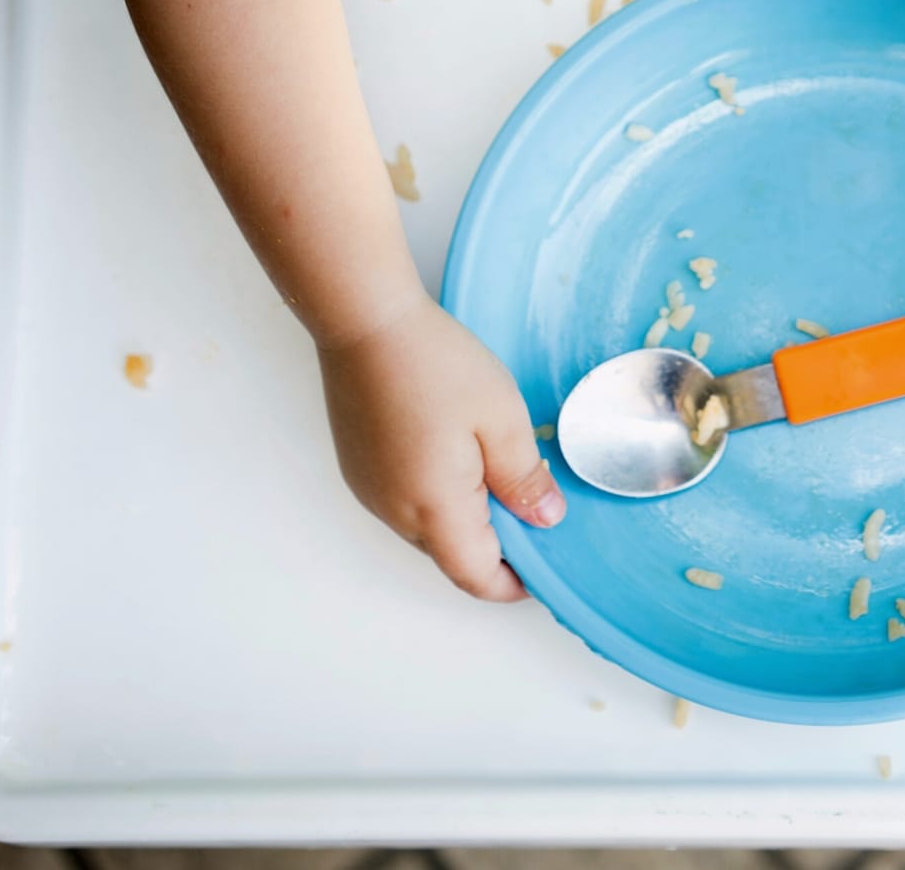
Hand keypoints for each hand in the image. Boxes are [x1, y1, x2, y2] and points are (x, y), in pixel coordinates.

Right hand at [317, 296, 564, 599]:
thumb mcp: (502, 420)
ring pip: (427, 530)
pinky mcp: (360, 468)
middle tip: (532, 510)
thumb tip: (545, 520)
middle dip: (494, 547)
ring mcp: (371, 491)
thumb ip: (525, 479)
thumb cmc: (436, 364)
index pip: (474, 577)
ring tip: (499, 475)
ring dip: (465, 520)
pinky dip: (438, 498)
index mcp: (434, 508)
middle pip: (451, 555)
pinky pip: (405, 502)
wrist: (366, 320)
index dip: (512, 584)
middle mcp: (394, 511)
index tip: (543, 570)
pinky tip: (459, 456)